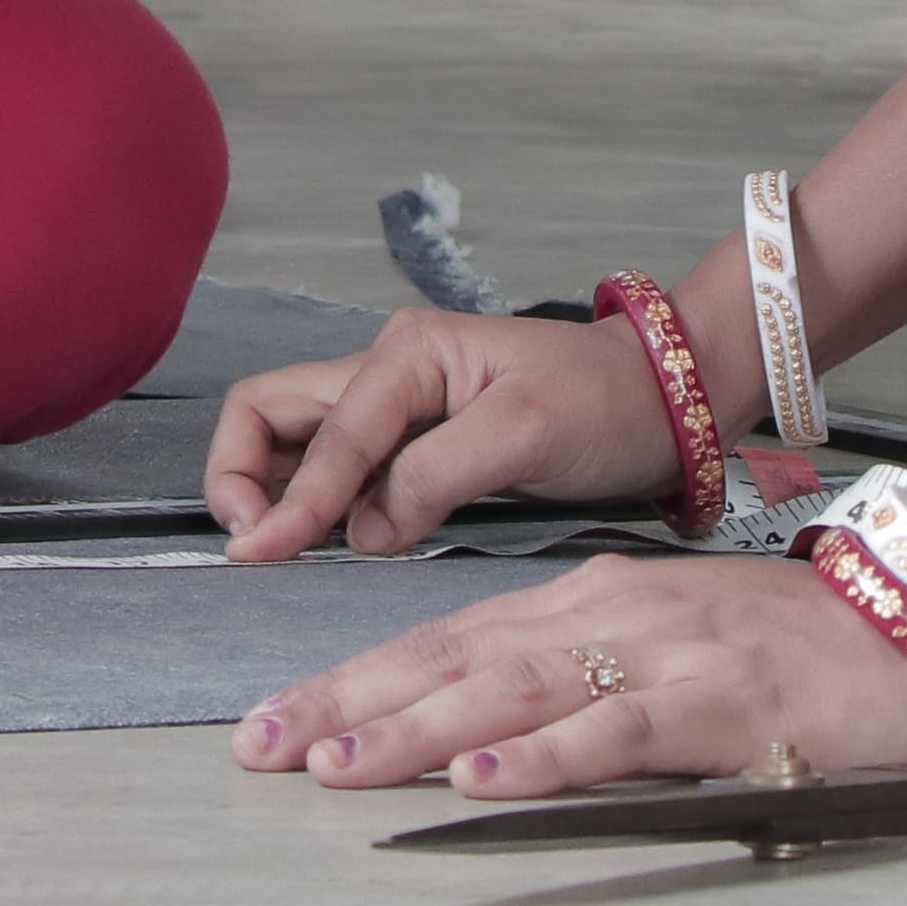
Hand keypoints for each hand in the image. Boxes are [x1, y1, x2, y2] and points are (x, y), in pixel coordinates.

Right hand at [202, 309, 681, 559]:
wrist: (665, 400)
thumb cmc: (606, 403)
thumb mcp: (527, 433)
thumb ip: (437, 476)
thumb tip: (364, 530)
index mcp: (409, 352)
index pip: (328, 432)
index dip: (292, 498)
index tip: (258, 553)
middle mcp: (388, 369)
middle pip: (272, 409)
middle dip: (241, 472)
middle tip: (250, 542)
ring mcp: (398, 406)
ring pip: (295, 438)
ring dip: (271, 488)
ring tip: (272, 548)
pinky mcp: (415, 443)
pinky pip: (339, 467)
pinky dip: (312, 501)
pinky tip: (318, 540)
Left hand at [224, 551, 906, 795]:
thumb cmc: (800, 649)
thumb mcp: (671, 648)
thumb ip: (583, 677)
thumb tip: (482, 730)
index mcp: (593, 599)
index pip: (447, 636)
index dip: (354, 676)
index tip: (273, 720)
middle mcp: (613, 612)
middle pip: (456, 655)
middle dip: (349, 699)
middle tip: (256, 746)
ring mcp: (666, 653)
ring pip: (517, 688)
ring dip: (419, 729)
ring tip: (336, 764)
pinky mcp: (723, 703)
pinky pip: (619, 734)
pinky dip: (546, 758)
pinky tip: (484, 782)